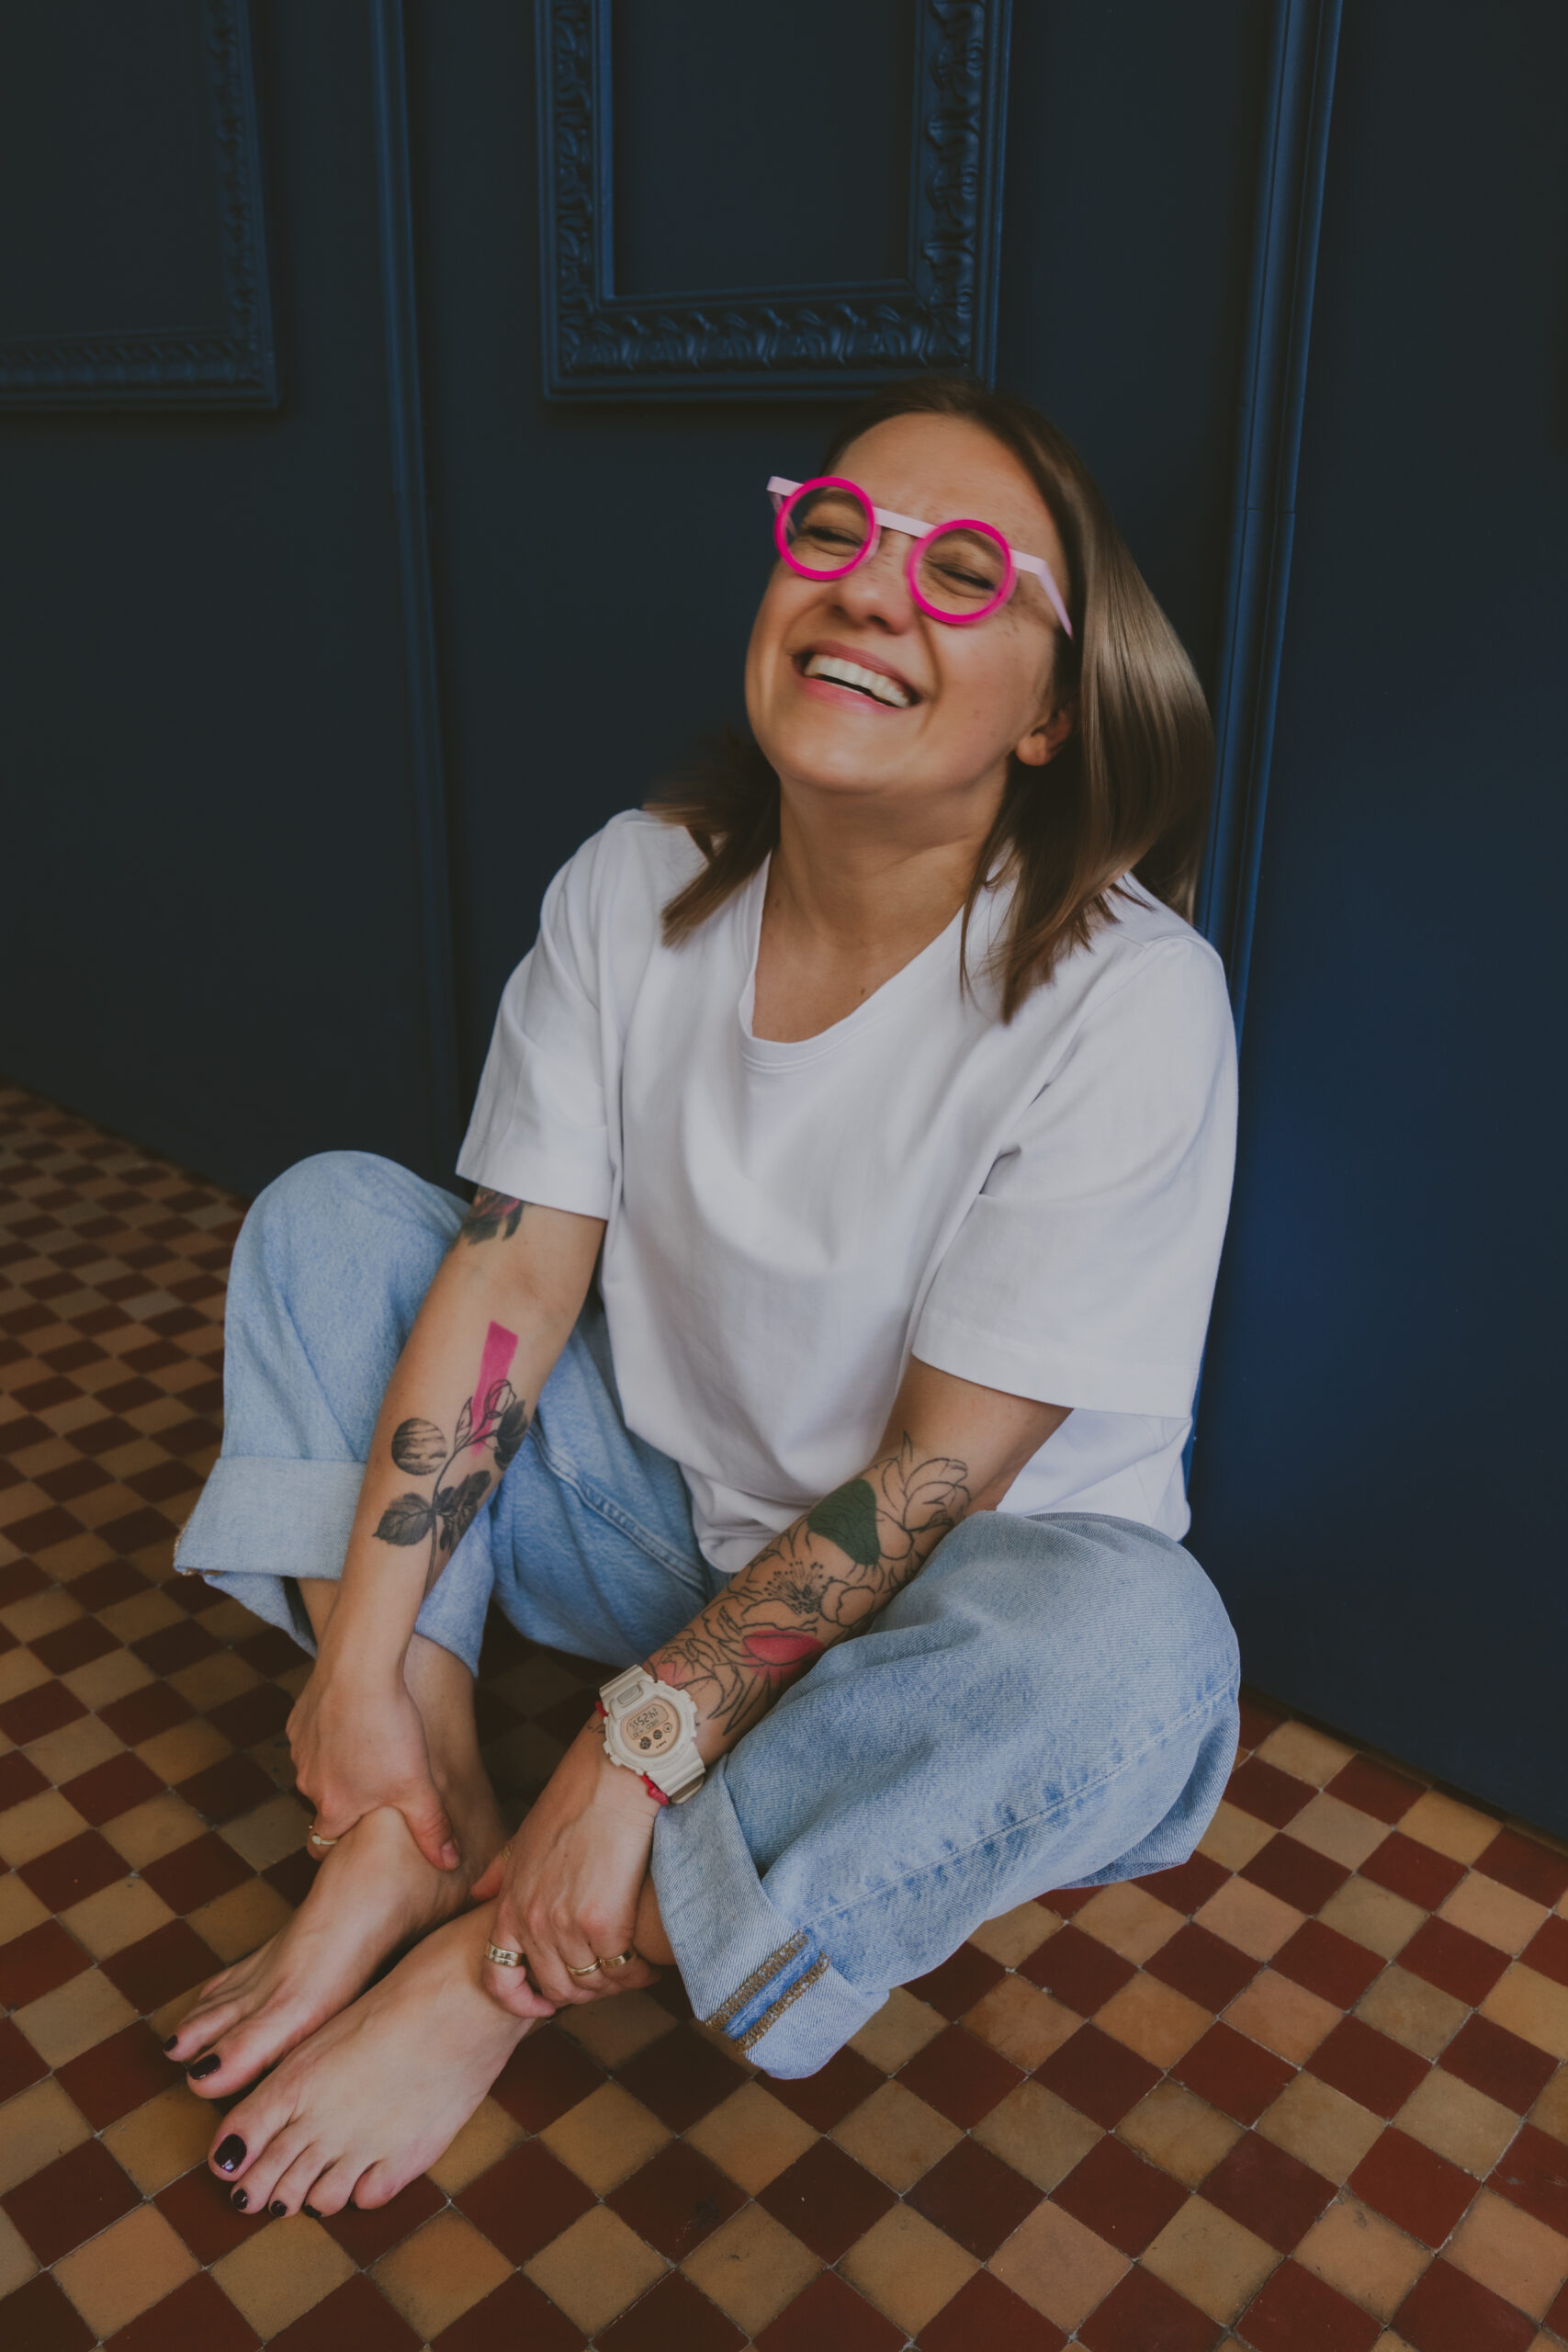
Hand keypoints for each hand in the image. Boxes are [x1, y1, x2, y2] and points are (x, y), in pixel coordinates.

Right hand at [287, 1653, 458, 1871]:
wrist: (359, 1668)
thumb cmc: (389, 1729)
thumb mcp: (418, 1785)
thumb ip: (431, 1828)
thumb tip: (448, 1863)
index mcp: (335, 1807)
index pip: (322, 1845)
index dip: (336, 1847)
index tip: (351, 1844)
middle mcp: (309, 1783)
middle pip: (322, 1804)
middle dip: (343, 1800)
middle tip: (372, 1787)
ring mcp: (301, 1750)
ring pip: (317, 1769)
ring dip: (336, 1765)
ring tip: (369, 1747)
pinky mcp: (299, 1720)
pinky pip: (312, 1736)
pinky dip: (329, 1732)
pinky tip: (354, 1718)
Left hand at [473, 1722, 662, 2012]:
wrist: (614, 1773)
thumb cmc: (575, 1797)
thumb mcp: (523, 1836)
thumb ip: (500, 1871)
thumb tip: (478, 1894)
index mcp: (511, 1902)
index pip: (498, 1978)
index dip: (521, 2003)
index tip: (545, 2007)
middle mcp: (532, 1920)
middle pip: (556, 1988)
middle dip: (583, 1991)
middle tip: (607, 1977)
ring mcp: (566, 1923)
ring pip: (592, 1983)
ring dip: (615, 1983)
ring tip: (632, 1969)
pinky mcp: (604, 1920)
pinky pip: (622, 1969)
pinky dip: (638, 1972)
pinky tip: (648, 1961)